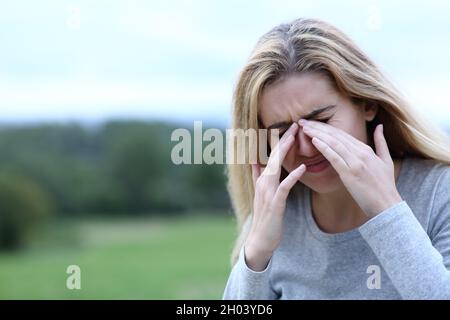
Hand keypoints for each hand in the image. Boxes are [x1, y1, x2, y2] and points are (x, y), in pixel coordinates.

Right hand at [245, 122, 306, 270]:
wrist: (260, 240)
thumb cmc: (265, 218)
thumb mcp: (260, 194)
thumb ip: (257, 177)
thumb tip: (255, 161)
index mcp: (262, 180)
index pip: (271, 156)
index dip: (280, 142)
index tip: (291, 128)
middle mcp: (263, 183)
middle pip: (273, 157)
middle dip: (284, 140)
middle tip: (295, 124)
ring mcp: (268, 193)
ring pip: (275, 167)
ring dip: (284, 152)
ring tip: (294, 137)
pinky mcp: (275, 204)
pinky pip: (284, 187)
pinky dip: (292, 176)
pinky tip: (302, 168)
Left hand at [299, 119, 401, 217]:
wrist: (387, 205)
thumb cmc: (385, 186)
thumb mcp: (386, 160)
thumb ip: (381, 142)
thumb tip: (380, 126)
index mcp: (366, 149)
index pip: (342, 134)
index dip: (326, 127)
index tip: (313, 122)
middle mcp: (360, 153)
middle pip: (335, 135)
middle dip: (317, 126)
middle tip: (302, 121)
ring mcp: (355, 162)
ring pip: (333, 143)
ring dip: (316, 133)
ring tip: (303, 127)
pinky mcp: (350, 174)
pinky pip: (334, 157)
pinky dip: (324, 147)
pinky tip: (313, 140)